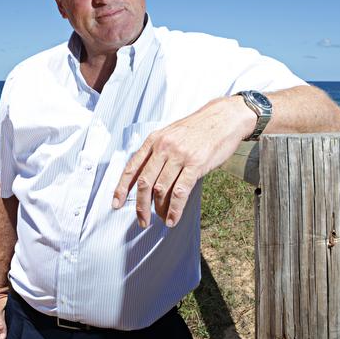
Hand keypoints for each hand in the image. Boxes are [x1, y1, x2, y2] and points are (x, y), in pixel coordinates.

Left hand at [112, 96, 254, 227]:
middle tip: (142, 220)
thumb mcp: (171, 134)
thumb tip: (147, 178)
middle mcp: (164, 147)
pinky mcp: (196, 164)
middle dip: (140, 206)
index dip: (121, 188)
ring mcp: (180, 155)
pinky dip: (175, 209)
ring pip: (161, 189)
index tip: (116, 204)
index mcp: (154, 140)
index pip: (132, 167)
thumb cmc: (198, 128)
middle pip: (144, 182)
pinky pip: (180, 191)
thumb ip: (158, 152)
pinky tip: (174, 218)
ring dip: (160, 210)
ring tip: (162, 220)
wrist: (223, 118)